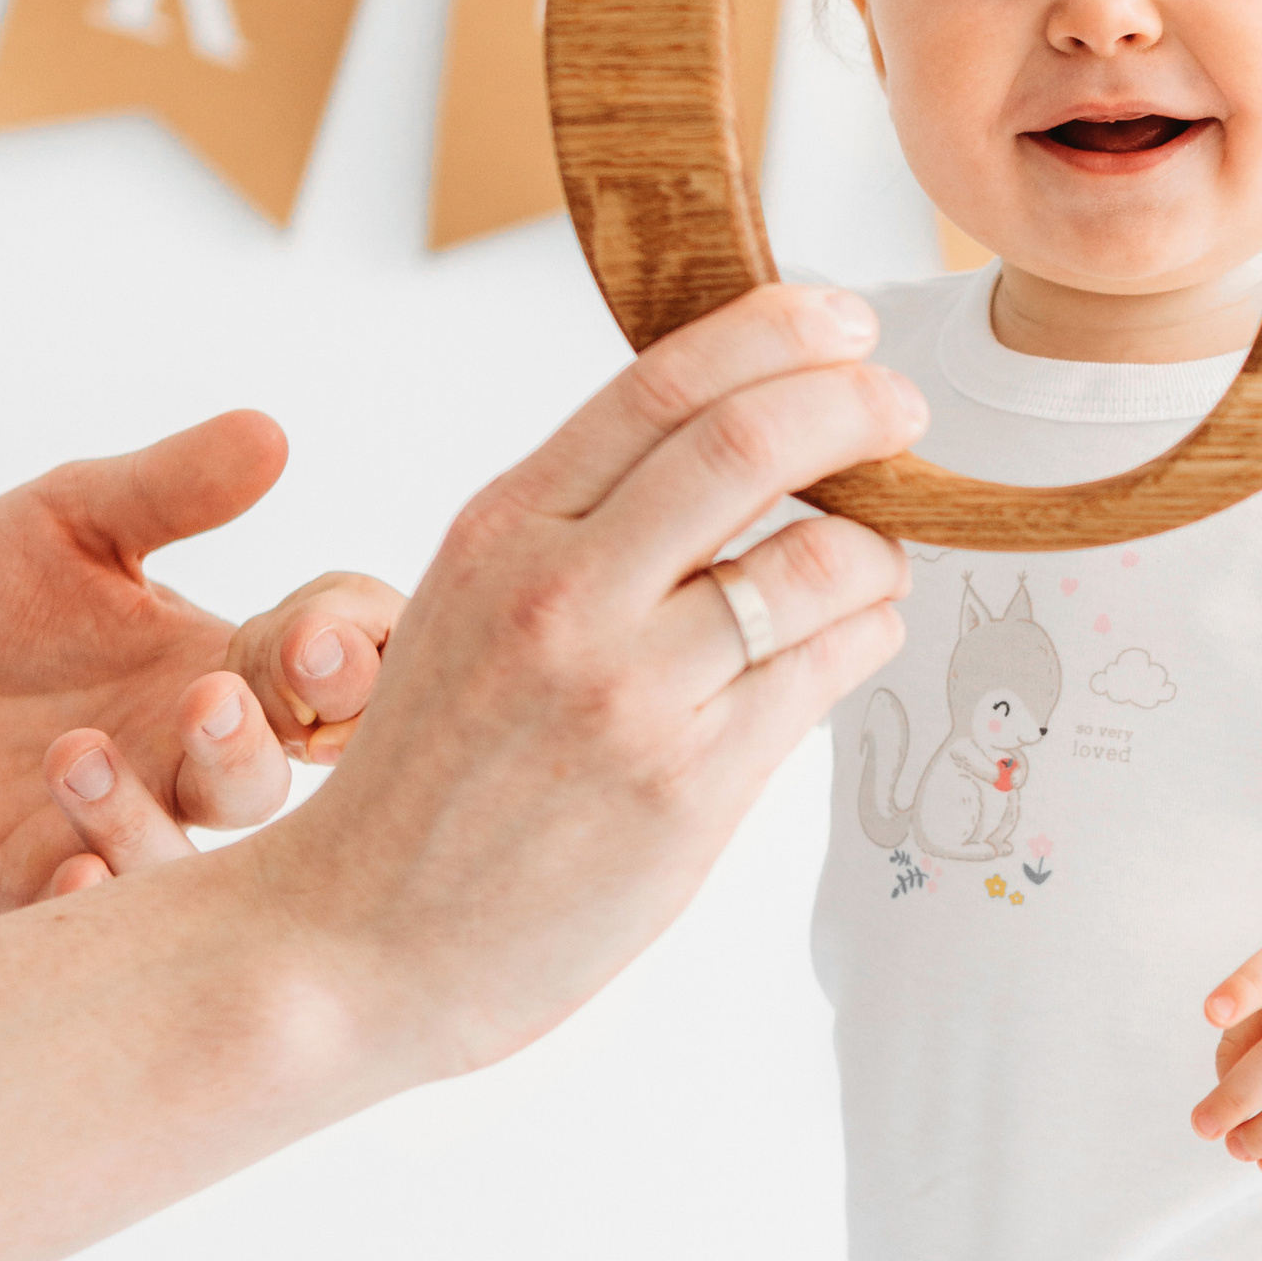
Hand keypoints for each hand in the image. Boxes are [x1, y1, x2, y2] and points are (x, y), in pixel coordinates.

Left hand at [0, 413, 400, 914]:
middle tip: (216, 695)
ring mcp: (119, 816)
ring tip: (75, 749)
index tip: (317, 633)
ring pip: (186, 851)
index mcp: (227, 662)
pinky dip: (92, 887)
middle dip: (263, 740)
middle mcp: (187, 750)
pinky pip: (86, 904)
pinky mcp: (29, 872)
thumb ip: (169, 489)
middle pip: (273, 773)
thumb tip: (270, 435)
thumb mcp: (72, 518)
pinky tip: (76, 865)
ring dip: (145, 812)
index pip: (338, 664)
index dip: (351, 652)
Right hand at [166, 283, 915, 1082]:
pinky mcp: (689, 788)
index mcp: (503, 531)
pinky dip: (868, 634)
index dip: (775, 331)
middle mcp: (562, 596)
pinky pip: (827, 671)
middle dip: (858, 404)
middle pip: (751, 444)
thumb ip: (585, 522)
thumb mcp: (469, 604)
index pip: (660, 383)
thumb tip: (744, 436)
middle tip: (901, 409)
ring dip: (877, 545)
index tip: (844, 320)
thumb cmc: (432, 773)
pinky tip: (854, 639)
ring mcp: (628, 694)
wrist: (360, 940)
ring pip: (818, 562)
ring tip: (871, 563)